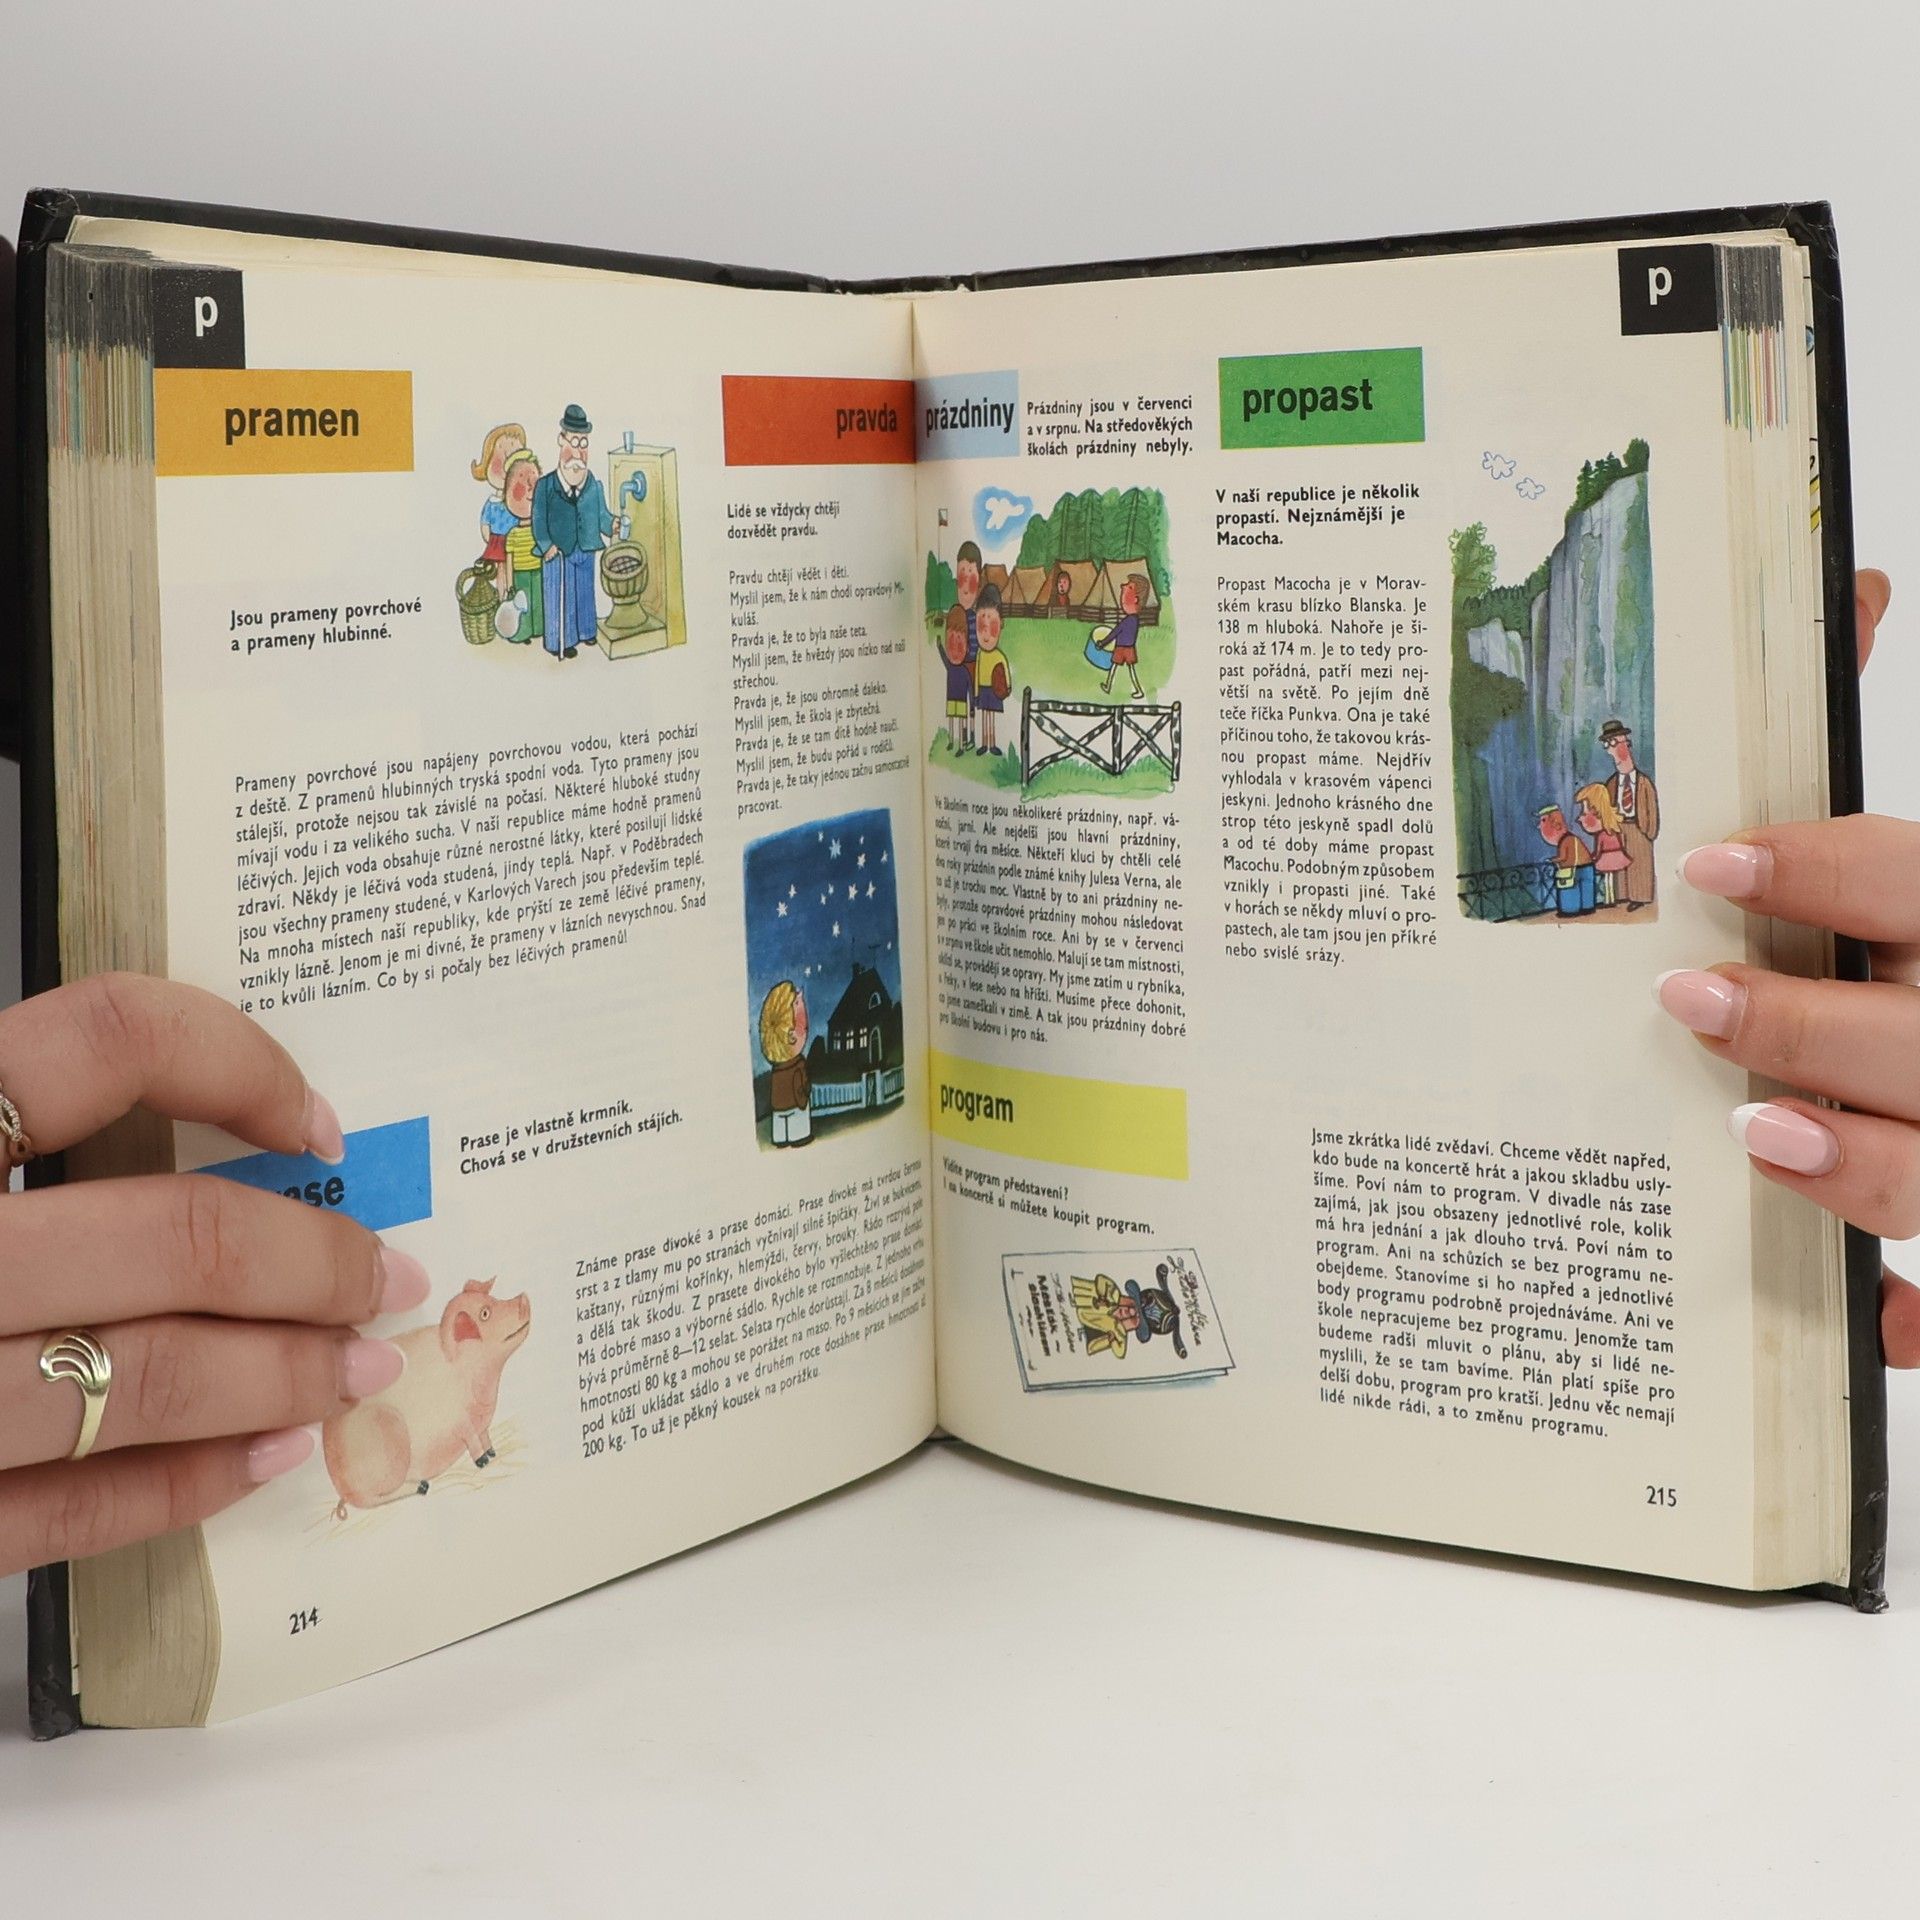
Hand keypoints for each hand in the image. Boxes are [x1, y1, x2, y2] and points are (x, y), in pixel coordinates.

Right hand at [0, 975, 429, 1576]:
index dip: (236, 1064)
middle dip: (315, 1255)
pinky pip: (69, 1515)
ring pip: (150, 1378)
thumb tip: (169, 1099)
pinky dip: (185, 1489)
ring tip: (359, 1366)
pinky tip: (262, 1462)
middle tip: (388, 1271)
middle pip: (171, 1233)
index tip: (311, 1117)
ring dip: (287, 1372)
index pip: (101, 1042)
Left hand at [1654, 570, 1919, 1363]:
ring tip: (1747, 1128)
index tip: (1713, 862)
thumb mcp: (1908, 870)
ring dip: (1854, 1162)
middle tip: (1691, 999)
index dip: (1832, 873)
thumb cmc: (1912, 957)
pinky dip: (1914, 1315)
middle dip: (1814, 1024)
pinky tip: (1872, 1318)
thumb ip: (1861, 765)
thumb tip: (1852, 577)